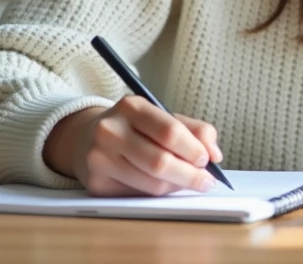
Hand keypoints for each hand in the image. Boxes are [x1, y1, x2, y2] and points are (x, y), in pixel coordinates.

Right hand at [43, 96, 223, 196]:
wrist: (86, 137)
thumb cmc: (135, 127)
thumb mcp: (161, 117)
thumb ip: (193, 130)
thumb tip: (215, 154)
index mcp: (131, 107)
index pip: (169, 132)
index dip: (193, 149)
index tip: (208, 160)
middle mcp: (111, 130)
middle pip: (160, 162)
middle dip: (190, 175)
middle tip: (206, 180)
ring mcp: (99, 158)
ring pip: (151, 183)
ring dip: (176, 186)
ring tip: (188, 182)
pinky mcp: (96, 183)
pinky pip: (138, 195)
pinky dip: (158, 193)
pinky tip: (164, 185)